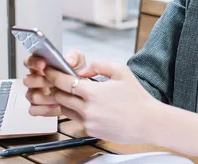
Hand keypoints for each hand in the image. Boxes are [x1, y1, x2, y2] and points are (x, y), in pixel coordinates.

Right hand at [22, 50, 86, 116]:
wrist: (81, 94)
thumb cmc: (75, 76)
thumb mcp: (79, 62)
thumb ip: (74, 57)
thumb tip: (68, 60)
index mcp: (41, 66)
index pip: (29, 61)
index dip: (34, 62)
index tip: (43, 64)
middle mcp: (35, 79)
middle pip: (27, 80)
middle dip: (40, 81)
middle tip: (53, 82)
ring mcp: (35, 94)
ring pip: (31, 95)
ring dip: (45, 96)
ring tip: (58, 95)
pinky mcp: (37, 107)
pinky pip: (33, 109)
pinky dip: (45, 108)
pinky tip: (56, 105)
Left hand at [44, 60, 160, 143]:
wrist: (148, 122)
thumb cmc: (137, 97)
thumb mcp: (121, 71)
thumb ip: (99, 65)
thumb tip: (83, 70)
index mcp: (93, 93)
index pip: (63, 82)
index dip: (53, 74)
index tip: (49, 70)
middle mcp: (87, 110)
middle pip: (59, 97)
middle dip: (57, 87)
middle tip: (61, 80)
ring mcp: (88, 123)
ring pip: (65, 110)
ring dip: (66, 100)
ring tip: (76, 93)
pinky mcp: (91, 131)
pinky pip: (77, 119)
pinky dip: (77, 111)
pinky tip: (89, 106)